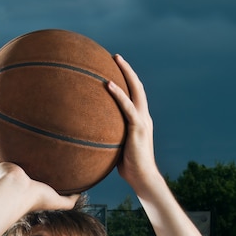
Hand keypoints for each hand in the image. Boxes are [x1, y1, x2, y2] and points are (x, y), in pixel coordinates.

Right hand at [0, 133, 79, 211]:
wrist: (17, 192)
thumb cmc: (36, 198)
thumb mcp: (57, 199)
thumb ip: (70, 198)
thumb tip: (84, 192)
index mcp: (25, 187)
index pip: (27, 180)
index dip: (29, 176)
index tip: (30, 169)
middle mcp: (10, 181)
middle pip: (10, 168)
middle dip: (10, 161)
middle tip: (12, 149)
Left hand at [107, 55, 159, 191]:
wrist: (143, 178)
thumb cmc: (129, 168)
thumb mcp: (117, 149)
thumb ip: (109, 139)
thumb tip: (92, 138)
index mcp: (140, 122)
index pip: (135, 96)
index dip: (127, 82)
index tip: (117, 69)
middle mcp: (144, 118)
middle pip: (137, 87)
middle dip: (127, 70)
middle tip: (116, 56)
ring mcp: (142, 122)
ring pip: (136, 91)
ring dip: (126, 74)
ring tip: (115, 59)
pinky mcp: (138, 128)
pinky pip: (127, 107)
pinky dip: (118, 94)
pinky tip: (108, 84)